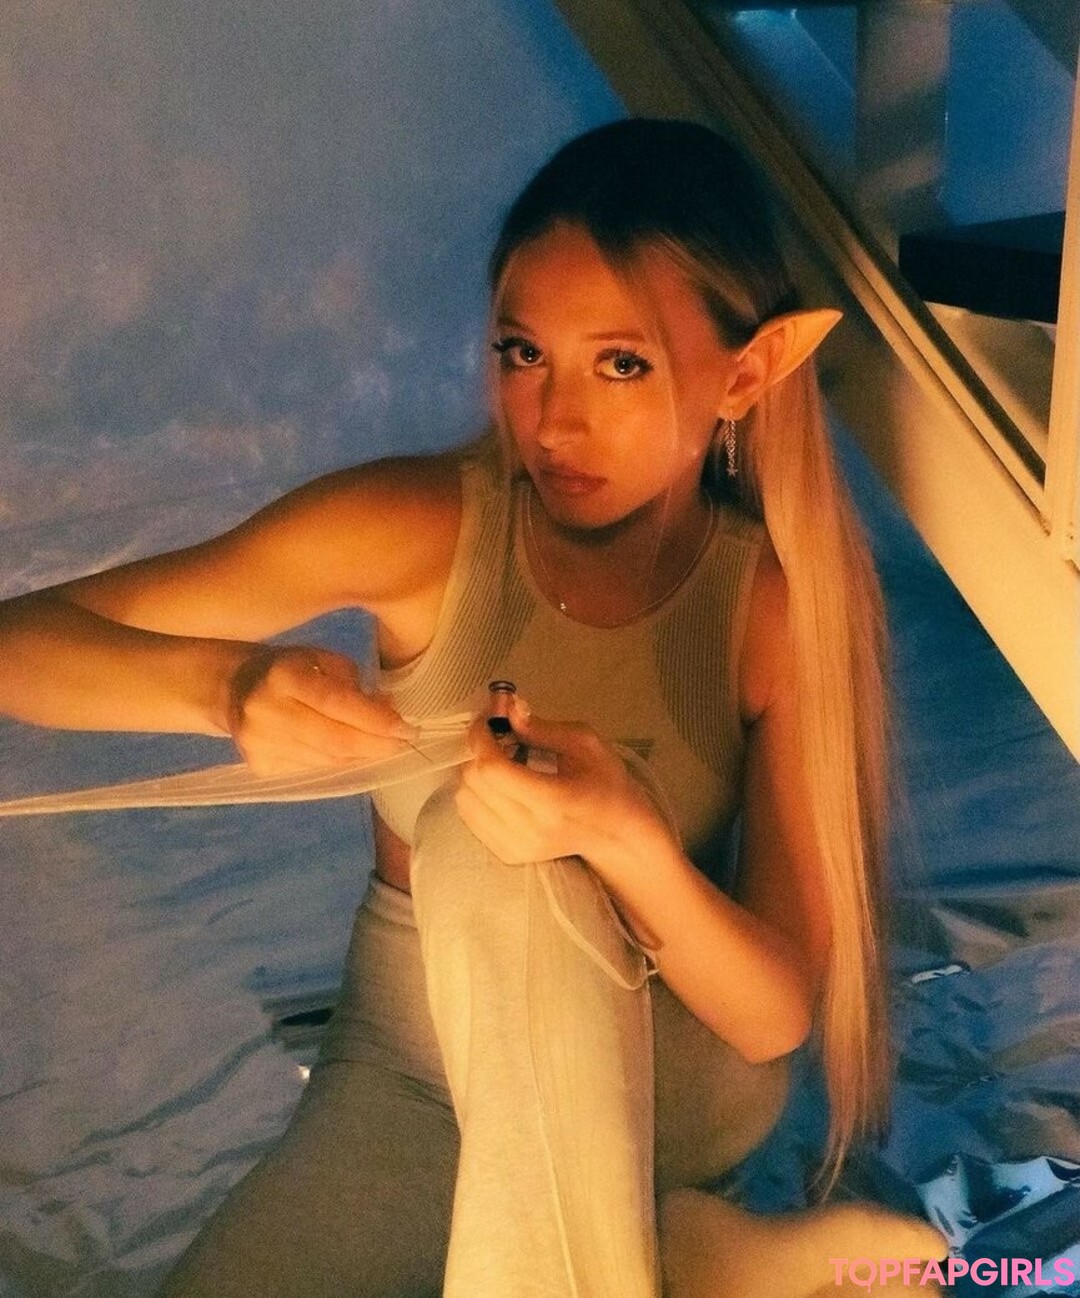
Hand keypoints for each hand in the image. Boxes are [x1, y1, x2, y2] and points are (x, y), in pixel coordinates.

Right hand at [226, 645, 417, 773]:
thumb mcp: (321, 659)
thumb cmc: (288, 668)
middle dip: (377, 746)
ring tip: (379, 745)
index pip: (338, 704)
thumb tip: (388, 712)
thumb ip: (354, 685)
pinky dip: (339, 763)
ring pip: (329, 761)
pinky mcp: (260, 767)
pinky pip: (314, 770)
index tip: (407, 729)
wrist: (232, 689)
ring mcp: (260, 745)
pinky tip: (348, 753)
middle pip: (336, 741)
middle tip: (403, 744)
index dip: (376, 721)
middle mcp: (267, 713)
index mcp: (284, 676)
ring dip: (361, 756)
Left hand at [454, 695, 670, 872]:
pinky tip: (500, 785)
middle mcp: (529, 830)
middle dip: (479, 750)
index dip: (481, 738)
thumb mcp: (584, 744)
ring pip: (466, 799)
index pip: (493, 769)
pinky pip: (470, 817)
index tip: (487, 718)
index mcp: (552, 801)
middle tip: (498, 735)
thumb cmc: (606, 783)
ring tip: (501, 761)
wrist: (616, 833)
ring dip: (476, 772)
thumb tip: (507, 709)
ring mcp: (516, 847)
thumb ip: (540, 727)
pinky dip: (477, 793)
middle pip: (475, 782)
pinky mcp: (508, 854)